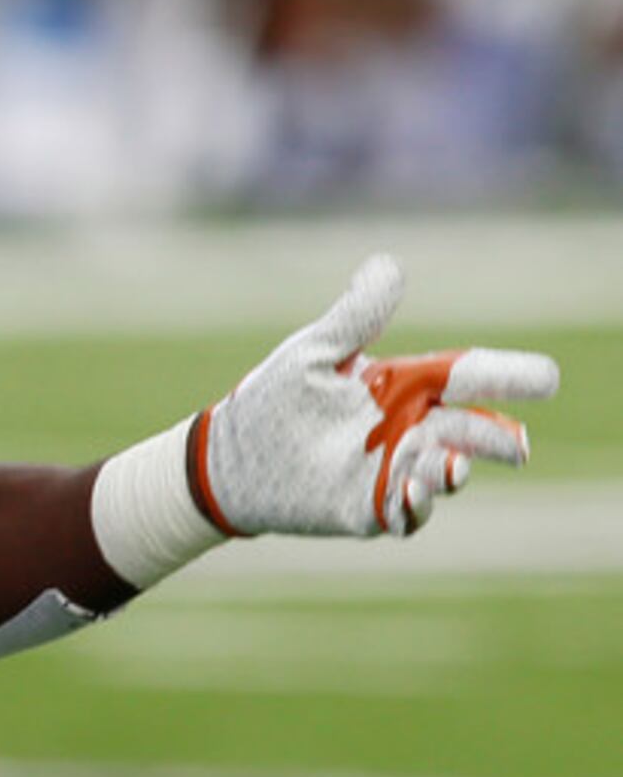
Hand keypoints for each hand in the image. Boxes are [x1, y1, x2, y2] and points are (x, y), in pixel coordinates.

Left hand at [194, 255, 557, 538]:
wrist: (230, 455)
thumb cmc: (274, 399)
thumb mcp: (314, 353)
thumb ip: (355, 317)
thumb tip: (390, 265)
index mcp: (402, 387)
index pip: (463, 378)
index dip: (505, 377)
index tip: (546, 378)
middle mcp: (409, 430)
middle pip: (470, 432)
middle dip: (497, 438)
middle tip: (515, 442)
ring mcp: (393, 471)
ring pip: (445, 473)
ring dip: (454, 471)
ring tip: (452, 464)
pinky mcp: (369, 507)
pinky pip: (406, 511)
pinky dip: (416, 503)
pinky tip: (409, 487)